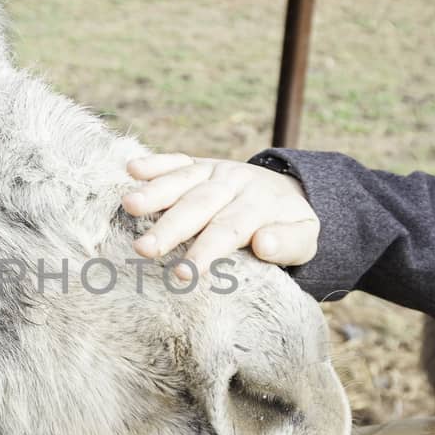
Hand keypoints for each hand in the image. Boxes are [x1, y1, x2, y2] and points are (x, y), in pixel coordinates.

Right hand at [122, 154, 318, 271]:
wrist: (287, 192)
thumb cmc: (288, 227)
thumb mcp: (305, 239)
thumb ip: (288, 243)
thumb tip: (263, 243)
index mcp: (260, 204)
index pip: (228, 229)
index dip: (205, 251)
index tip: (184, 274)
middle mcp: (234, 182)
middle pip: (199, 205)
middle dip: (169, 227)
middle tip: (143, 249)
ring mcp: (214, 171)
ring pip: (182, 180)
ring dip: (154, 192)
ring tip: (128, 205)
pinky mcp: (199, 165)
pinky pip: (176, 161)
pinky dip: (154, 163)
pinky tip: (131, 168)